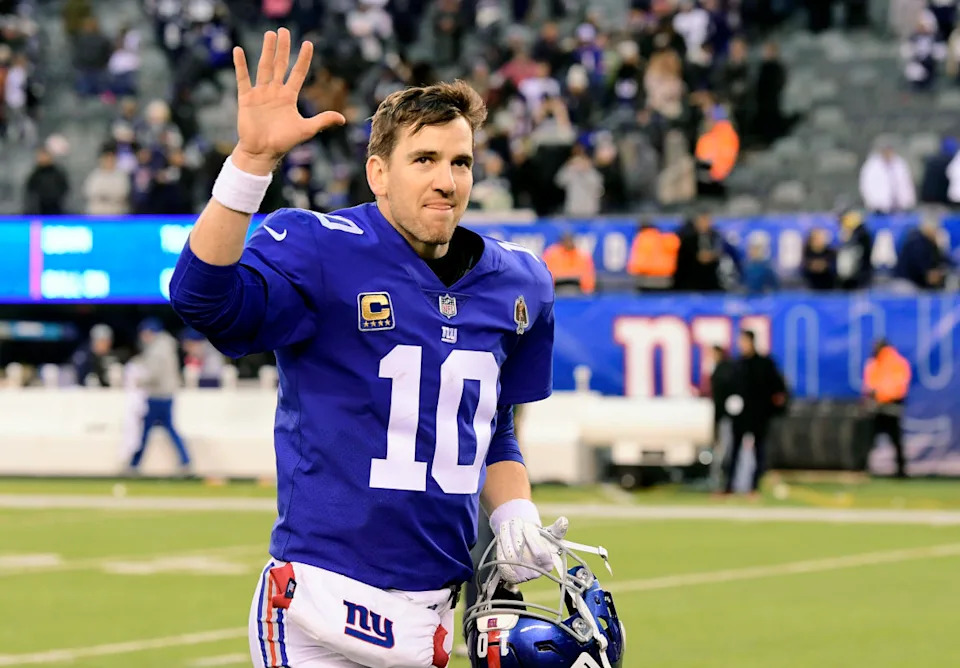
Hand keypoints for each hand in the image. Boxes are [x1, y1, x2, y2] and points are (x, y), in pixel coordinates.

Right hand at [232, 28, 345, 174]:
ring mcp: (260, 94)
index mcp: (288, 97)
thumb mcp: (306, 130)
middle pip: (279, 65)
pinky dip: (241, 65)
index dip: (303, 59)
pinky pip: (243, 79)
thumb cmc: (284, 142)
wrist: (262, 153)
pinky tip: (238, 50)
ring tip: (269, 35)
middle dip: (282, 48)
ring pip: (264, 67)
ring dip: (266, 51)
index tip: (308, 43)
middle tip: (283, 30)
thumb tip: (343, 119)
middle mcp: (275, 92)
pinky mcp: (246, 99)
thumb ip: (322, 121)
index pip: (297, 73)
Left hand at [496, 516, 568, 583]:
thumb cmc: (539, 539)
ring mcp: (520, 576)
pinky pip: (501, 558)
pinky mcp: (508, 574)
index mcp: (548, 564)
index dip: (532, 537)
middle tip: (516, 520)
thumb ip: (557, 529)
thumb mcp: (549, 533)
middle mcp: (535, 573)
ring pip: (510, 554)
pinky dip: (500, 544)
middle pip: (523, 553)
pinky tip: (503, 534)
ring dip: (507, 535)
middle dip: (517, 533)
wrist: (524, 545)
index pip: (540, 553)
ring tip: (508, 523)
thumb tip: (563, 521)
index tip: (527, 525)